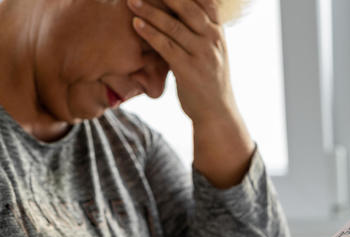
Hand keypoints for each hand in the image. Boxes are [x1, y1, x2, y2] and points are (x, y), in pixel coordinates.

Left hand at [127, 0, 237, 125]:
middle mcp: (214, 40)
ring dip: (150, 12)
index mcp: (219, 32)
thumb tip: (180, 12)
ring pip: (175, 27)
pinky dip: (150, 34)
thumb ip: (199, 32)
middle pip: (189, 8)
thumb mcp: (211, 51)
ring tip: (131, 1)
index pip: (206, 1)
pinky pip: (167, 48)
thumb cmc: (208, 80)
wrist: (217, 112)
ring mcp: (203, 55)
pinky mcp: (190, 71)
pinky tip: (136, 25)